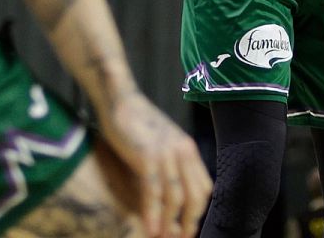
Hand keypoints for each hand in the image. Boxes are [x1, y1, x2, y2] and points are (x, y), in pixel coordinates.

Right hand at [100, 90, 211, 237]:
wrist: (119, 99)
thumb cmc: (135, 122)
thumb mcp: (161, 141)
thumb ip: (169, 162)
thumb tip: (166, 191)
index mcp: (188, 149)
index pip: (203, 186)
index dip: (198, 211)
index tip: (187, 226)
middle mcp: (182, 151)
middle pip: (196, 196)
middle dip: (189, 222)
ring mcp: (166, 154)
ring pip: (176, 198)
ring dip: (170, 223)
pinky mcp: (147, 156)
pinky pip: (153, 192)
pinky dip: (153, 214)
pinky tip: (149, 228)